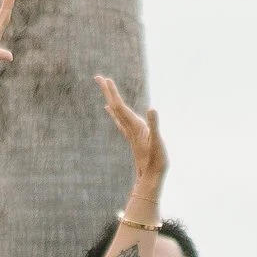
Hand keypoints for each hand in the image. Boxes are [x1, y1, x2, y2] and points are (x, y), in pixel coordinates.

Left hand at [94, 74, 166, 191]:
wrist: (150, 179)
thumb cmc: (157, 161)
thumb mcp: (158, 142)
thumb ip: (154, 125)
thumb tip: (151, 108)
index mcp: (135, 126)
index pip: (120, 106)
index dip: (113, 92)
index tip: (106, 79)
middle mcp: (130, 128)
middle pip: (115, 106)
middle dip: (107, 91)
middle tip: (98, 77)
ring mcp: (130, 132)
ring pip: (116, 112)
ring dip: (110, 98)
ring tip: (104, 87)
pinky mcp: (133, 136)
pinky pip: (120, 120)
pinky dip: (114, 111)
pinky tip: (109, 109)